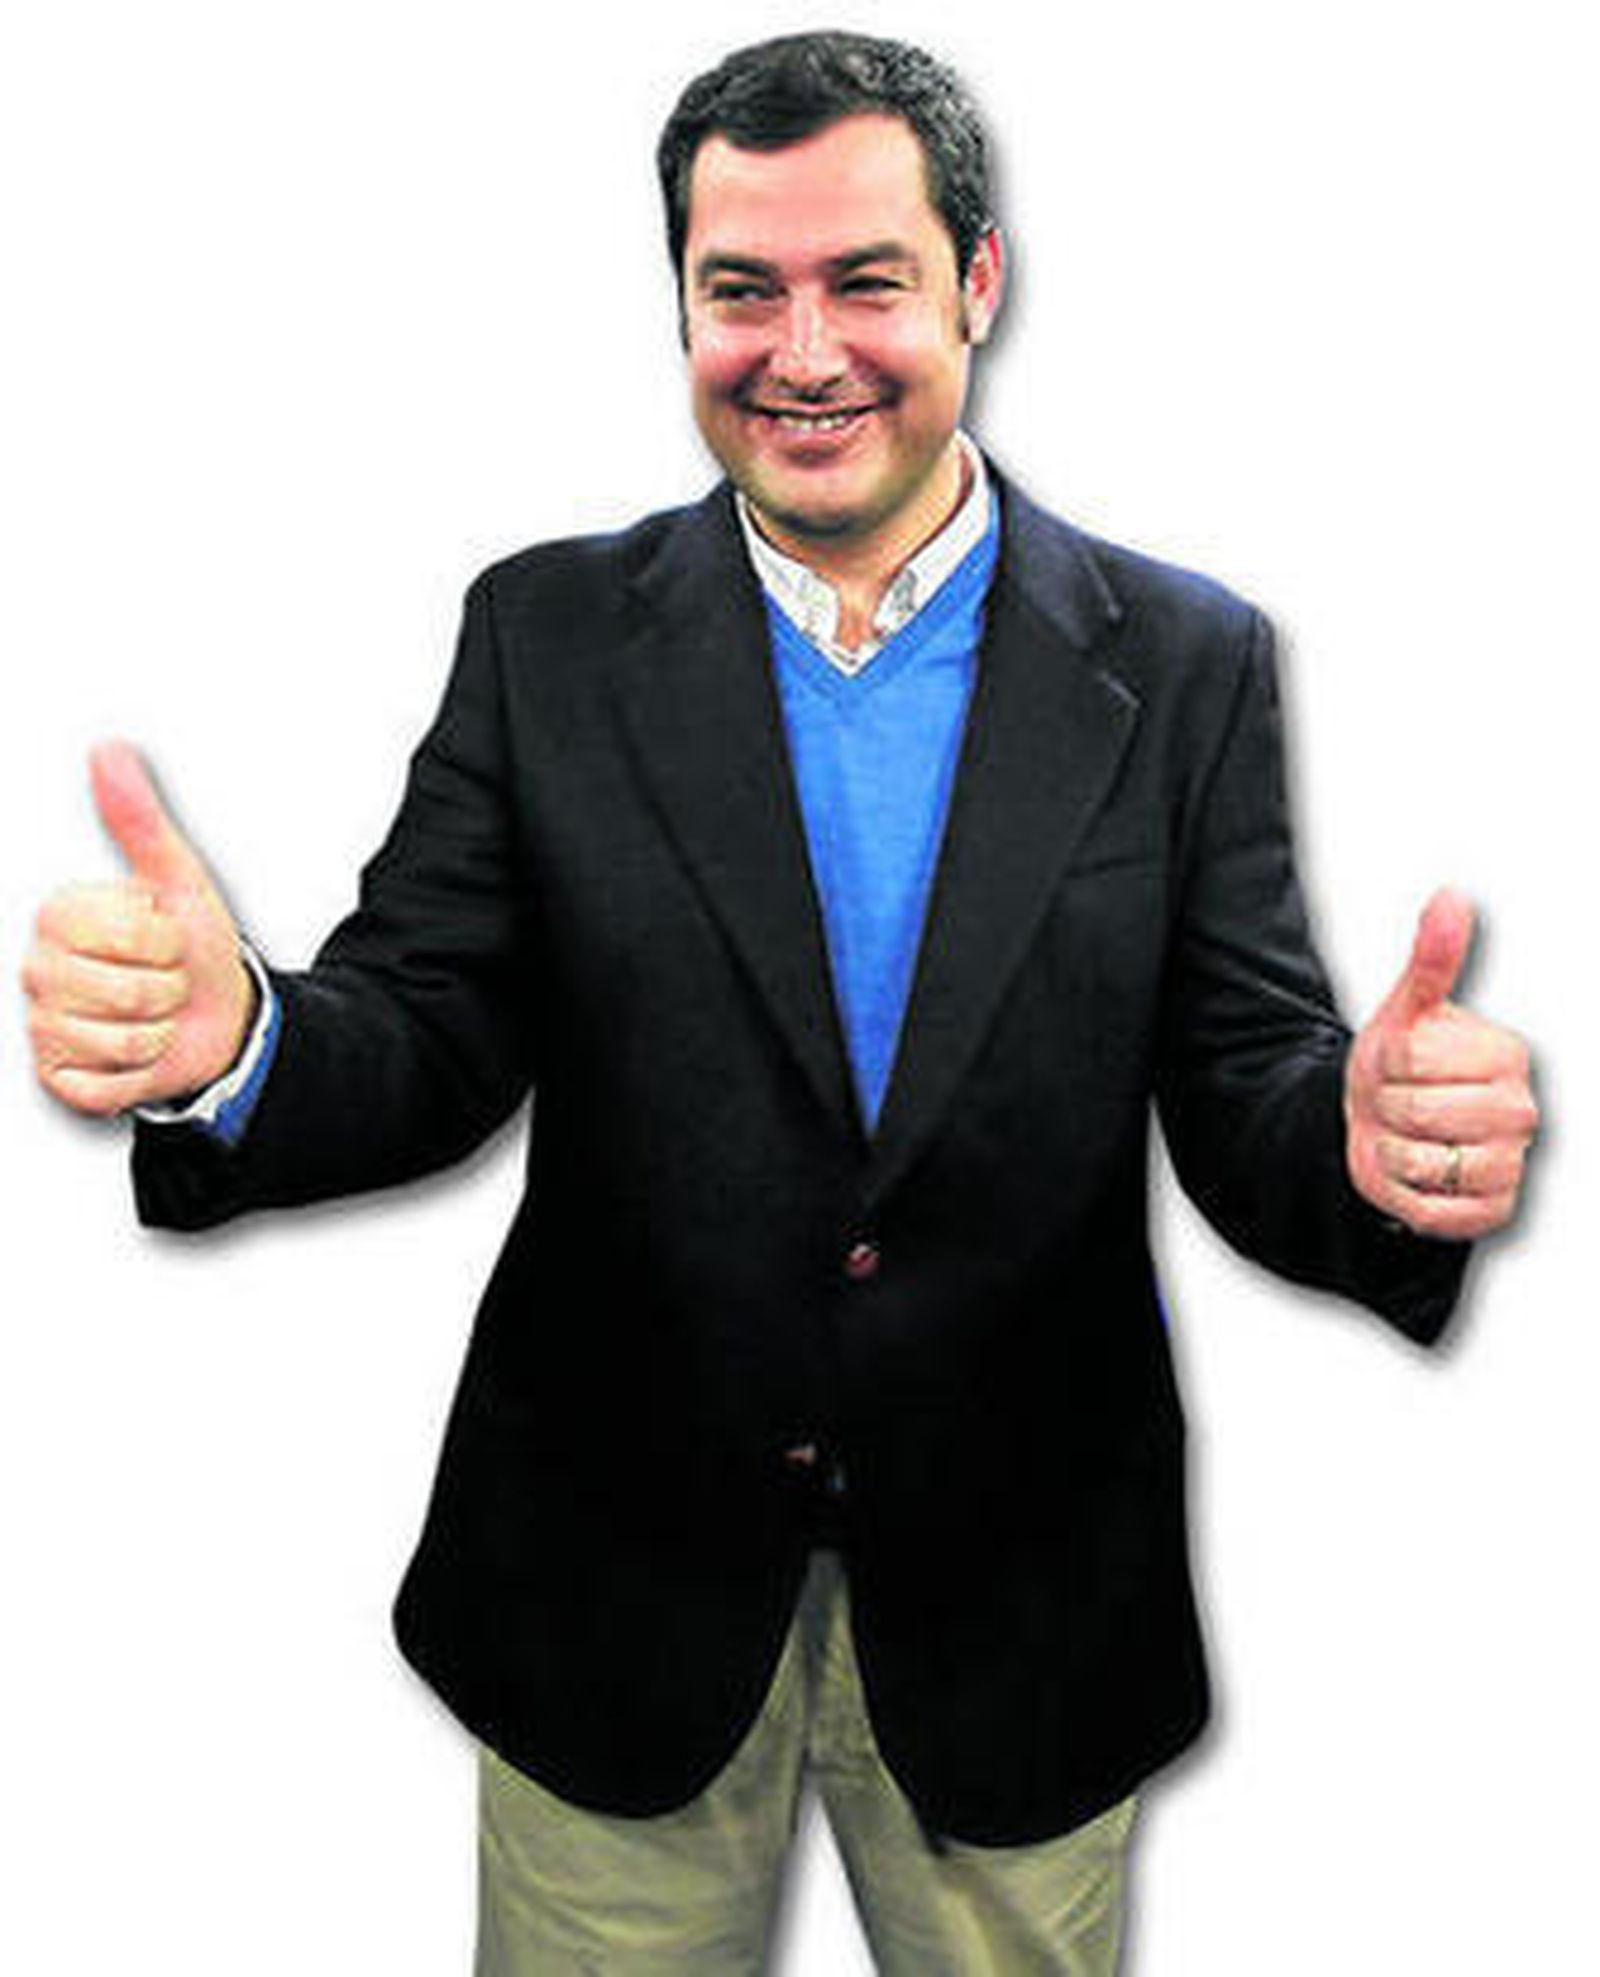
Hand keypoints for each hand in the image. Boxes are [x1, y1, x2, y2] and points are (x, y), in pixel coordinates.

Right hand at [24, 741, 254, 1116]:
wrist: (215, 1017)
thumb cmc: (192, 946)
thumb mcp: (177, 880)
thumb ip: (140, 821)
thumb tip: (106, 751)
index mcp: (58, 917)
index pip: (122, 935)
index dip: (162, 940)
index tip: (161, 937)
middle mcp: (38, 970)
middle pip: (125, 992)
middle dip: (167, 988)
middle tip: (164, 980)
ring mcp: (43, 1026)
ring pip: (119, 1040)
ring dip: (159, 1032)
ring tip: (156, 1015)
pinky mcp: (58, 1077)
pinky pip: (104, 1085)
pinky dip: (140, 1073)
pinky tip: (139, 1054)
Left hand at [1345, 888, 1536, 1239]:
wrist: (1387, 1126)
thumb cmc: (1402, 1067)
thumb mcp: (1407, 1012)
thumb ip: (1432, 960)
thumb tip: (1451, 897)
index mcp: (1506, 1055)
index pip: (1414, 1060)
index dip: (1386, 1063)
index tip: (1399, 1064)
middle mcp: (1520, 1111)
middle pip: (1416, 1113)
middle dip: (1387, 1108)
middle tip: (1397, 1103)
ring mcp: (1512, 1164)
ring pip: (1420, 1163)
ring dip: (1391, 1151)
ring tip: (1405, 1136)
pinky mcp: (1494, 1211)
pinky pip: (1430, 1210)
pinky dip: (1403, 1195)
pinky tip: (1414, 1174)